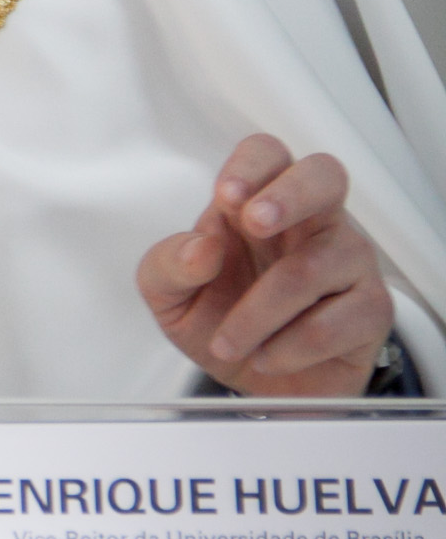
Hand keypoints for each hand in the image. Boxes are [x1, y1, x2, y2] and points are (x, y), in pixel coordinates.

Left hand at [137, 134, 391, 395]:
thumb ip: (168, 265)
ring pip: (316, 266)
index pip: (267, 155)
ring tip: (228, 343)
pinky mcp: (370, 310)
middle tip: (256, 223)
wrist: (249, 383)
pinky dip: (290, 346)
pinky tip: (267, 357)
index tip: (226, 197)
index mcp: (257, 206)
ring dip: (259, 312)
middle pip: (325, 176)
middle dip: (291, 193)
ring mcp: (347, 264)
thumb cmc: (216, 321)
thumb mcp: (168, 296)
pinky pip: (339, 320)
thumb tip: (200, 249)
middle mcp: (310, 224)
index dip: (251, 166)